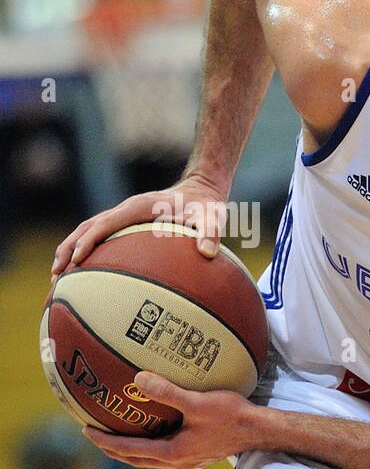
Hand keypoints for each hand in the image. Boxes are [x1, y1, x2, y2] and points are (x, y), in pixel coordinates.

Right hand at [51, 173, 230, 281]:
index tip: (77, 261)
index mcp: (138, 207)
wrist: (202, 190)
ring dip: (70, 252)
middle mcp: (125, 210)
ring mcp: (123, 216)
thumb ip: (211, 233)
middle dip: (68, 250)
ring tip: (58, 279)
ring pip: (87, 232)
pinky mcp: (126, 224)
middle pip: (86, 228)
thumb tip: (208, 253)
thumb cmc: (206, 206)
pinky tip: (84, 275)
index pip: (105, 224)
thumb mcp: (213, 218)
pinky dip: (85, 252)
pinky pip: (100, 237)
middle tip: (57, 277)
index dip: (88, 242)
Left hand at [81, 371, 263, 468]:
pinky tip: (155, 431)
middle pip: (135, 459)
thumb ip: (167, 392)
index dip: (105, 441)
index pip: (128, 450)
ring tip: (119, 435)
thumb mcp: (198, 403)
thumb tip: (138, 379)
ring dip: (131, 449)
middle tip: (96, 434)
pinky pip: (165, 453)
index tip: (86, 430)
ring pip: (149, 459)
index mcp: (171, 452)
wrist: (260, 431)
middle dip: (113, 449)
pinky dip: (150, 445)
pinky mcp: (198, 454)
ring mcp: (189, 460)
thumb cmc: (232, 417)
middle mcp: (177, 461)